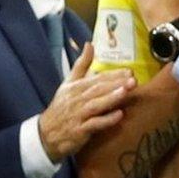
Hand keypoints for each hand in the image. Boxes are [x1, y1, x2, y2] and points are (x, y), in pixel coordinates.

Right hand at [39, 43, 136, 161]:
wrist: (46, 133)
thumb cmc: (62, 107)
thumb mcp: (68, 83)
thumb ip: (81, 64)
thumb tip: (90, 44)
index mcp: (76, 87)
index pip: (97, 79)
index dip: (113, 75)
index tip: (130, 71)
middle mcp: (77, 99)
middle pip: (98, 89)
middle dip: (116, 84)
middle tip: (133, 79)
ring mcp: (78, 115)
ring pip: (96, 105)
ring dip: (112, 98)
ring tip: (126, 91)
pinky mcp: (79, 131)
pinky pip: (94, 124)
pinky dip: (106, 120)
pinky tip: (119, 115)